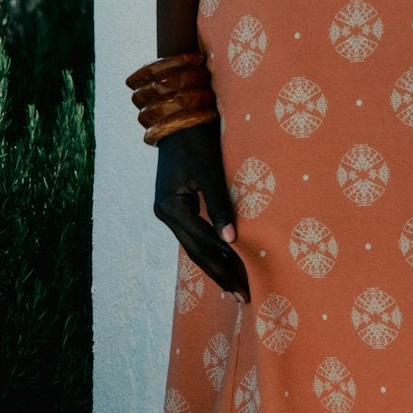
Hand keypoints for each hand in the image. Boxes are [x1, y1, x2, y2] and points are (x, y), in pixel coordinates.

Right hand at [152, 117, 250, 301]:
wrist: (180, 116)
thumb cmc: (198, 138)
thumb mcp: (211, 170)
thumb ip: (221, 204)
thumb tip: (233, 240)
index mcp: (170, 207)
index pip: (203, 244)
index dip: (225, 265)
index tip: (246, 284)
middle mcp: (166, 213)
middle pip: (197, 252)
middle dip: (222, 274)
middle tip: (245, 297)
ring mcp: (170, 211)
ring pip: (196, 247)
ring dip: (217, 266)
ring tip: (238, 289)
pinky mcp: (177, 206)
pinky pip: (196, 235)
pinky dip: (212, 250)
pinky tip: (226, 261)